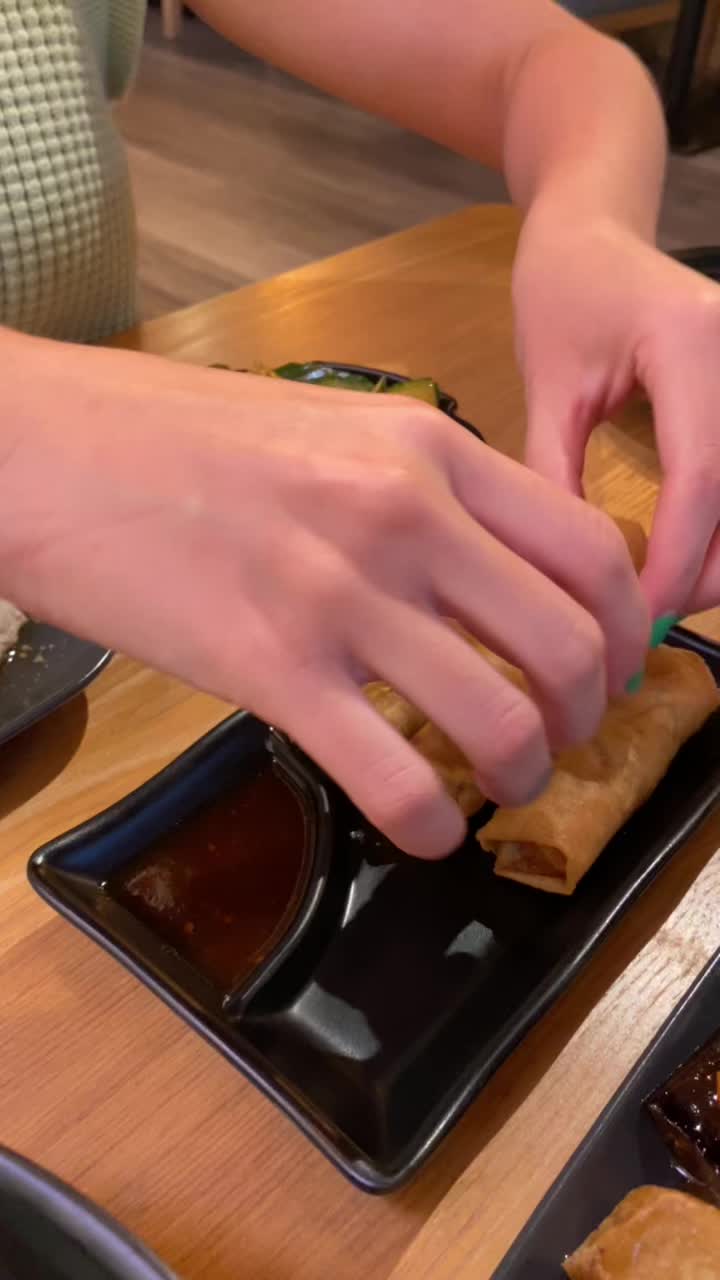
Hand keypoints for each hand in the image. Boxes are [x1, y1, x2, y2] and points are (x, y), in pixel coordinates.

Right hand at [0, 334, 647, 856]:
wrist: (39, 446)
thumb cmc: (170, 435)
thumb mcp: (328, 430)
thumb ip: (419, 489)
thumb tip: (485, 570)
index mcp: (426, 448)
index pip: (590, 547)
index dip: (627, 629)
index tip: (610, 669)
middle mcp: (403, 514)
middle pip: (571, 643)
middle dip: (589, 717)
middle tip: (562, 742)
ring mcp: (339, 593)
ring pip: (502, 721)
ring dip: (523, 777)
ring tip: (497, 787)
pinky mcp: (269, 667)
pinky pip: (395, 777)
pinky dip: (432, 824)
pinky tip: (425, 827)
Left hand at [513, 209, 719, 618]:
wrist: (598, 227)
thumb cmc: (562, 293)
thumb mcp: (548, 384)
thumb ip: (555, 473)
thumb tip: (566, 576)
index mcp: (691, 344)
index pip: (702, 479)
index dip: (676, 562)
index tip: (639, 618)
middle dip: (710, 573)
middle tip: (653, 620)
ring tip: (669, 595)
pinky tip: (692, 554)